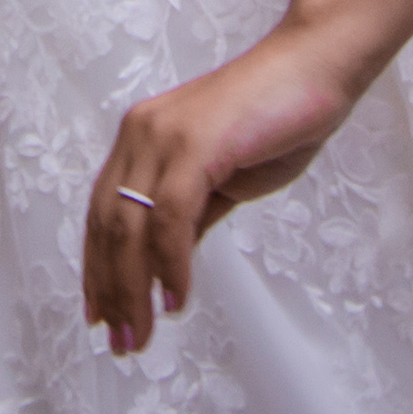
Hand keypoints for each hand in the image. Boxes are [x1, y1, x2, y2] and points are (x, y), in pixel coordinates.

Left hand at [82, 29, 358, 356]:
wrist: (315, 70)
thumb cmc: (277, 119)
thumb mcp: (222, 180)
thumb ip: (190, 216)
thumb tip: (166, 264)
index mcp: (142, 139)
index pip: (103, 214)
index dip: (97, 268)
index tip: (99, 313)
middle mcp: (141, 134)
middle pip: (108, 226)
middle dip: (111, 291)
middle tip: (120, 343)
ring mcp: (164, 136)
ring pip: (130, 226)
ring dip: (133, 290)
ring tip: (140, 335)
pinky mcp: (195, 143)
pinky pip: (171, 216)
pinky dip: (170, 264)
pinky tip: (176, 299)